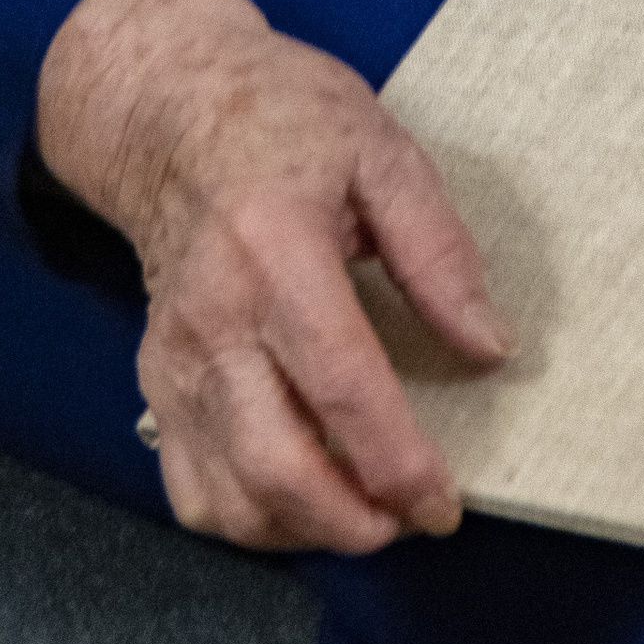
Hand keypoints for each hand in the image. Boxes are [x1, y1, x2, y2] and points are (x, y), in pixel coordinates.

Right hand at [36, 0, 509, 554]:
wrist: (168, 111)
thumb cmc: (282, 117)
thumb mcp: (380, 150)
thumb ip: (438, 251)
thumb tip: (489, 346)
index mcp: (276, 251)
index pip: (340, 387)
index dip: (397, 463)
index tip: (443, 503)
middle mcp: (215, 320)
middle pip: (275, 466)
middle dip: (352, 522)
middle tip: (410, 519)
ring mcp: (175, 360)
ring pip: (227, 496)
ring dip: (302, 531)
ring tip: (364, 512)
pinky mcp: (155, 382)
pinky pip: (190, 487)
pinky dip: (248, 518)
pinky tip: (300, 496)